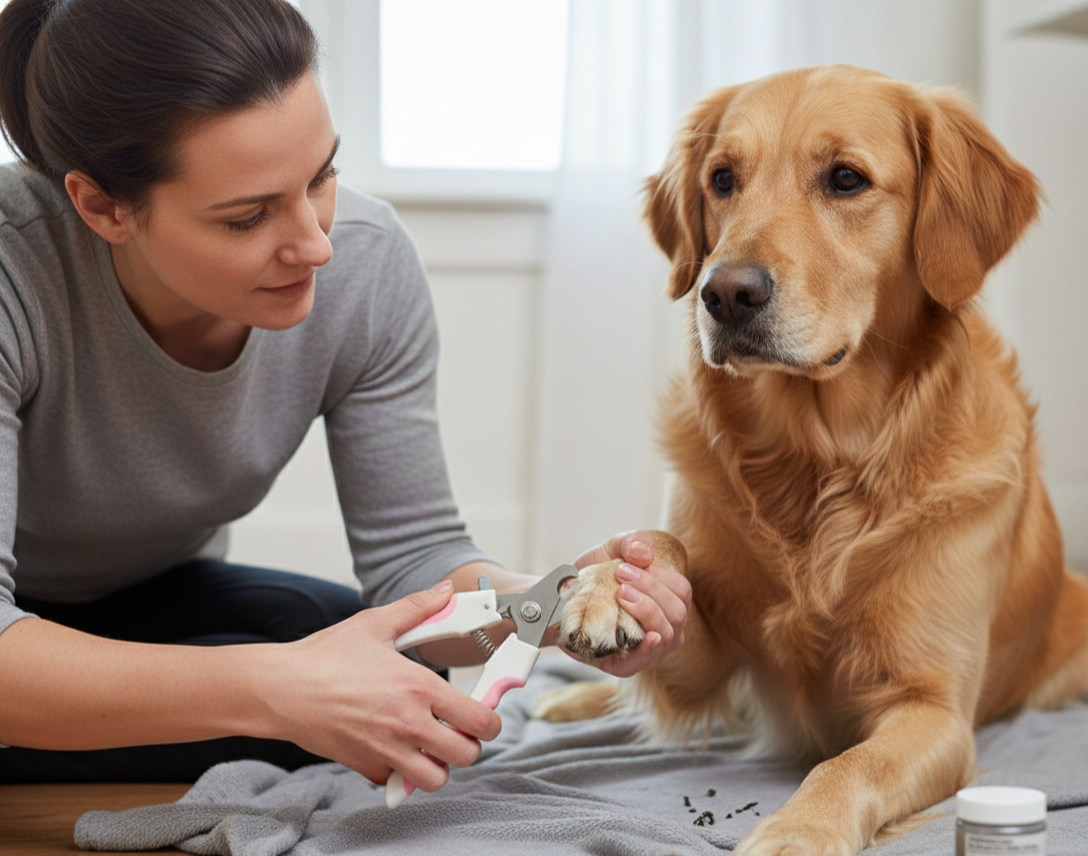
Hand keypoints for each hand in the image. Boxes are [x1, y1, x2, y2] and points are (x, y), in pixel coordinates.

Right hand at [263, 581, 501, 789]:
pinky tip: (395, 749)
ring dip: (439, 764)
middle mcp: (408, 723)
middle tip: (457, 730)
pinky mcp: (364, 765)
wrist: (280, 688)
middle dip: (468, 744)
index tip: (482, 713)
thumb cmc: (325, 656)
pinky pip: (397, 781)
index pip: (479, 719)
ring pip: (436, 778)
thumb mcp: (375, 624)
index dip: (489, 720)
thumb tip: (446, 591)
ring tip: (430, 745)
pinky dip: (401, 772)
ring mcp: (386, 749)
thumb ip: (418, 607)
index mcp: (419, 687)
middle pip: (466, 755)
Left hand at [571, 530, 691, 677]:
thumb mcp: (613, 550)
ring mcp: (651, 650)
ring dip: (646, 610)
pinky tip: (648, 638)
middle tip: (621, 577)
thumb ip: (631, 542)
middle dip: (650, 591)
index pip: (681, 592)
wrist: (564, 600)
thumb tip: (643, 554)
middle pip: (676, 612)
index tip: (628, 567)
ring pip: (666, 634)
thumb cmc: (598, 576)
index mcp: (669, 603)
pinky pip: (646, 660)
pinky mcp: (628, 665)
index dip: (659, 578)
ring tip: (621, 594)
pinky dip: (649, 649)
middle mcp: (667, 629)